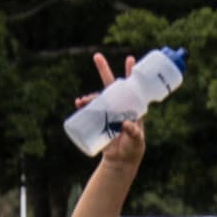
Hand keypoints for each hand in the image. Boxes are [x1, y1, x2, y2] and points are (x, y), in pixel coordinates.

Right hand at [85, 54, 148, 178]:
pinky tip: (79, 103)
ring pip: (99, 98)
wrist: (121, 160)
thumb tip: (126, 124)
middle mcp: (120, 106)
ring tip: (83, 101)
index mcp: (133, 108)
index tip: (130, 59)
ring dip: (90, 96)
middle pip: (111, 86)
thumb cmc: (133, 149)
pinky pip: (91, 110)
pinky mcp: (99, 120)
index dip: (131, 74)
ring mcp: (109, 112)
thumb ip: (134, 133)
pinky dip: (84, 105)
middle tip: (97, 56)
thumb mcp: (136, 142)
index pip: (132, 88)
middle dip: (104, 70)